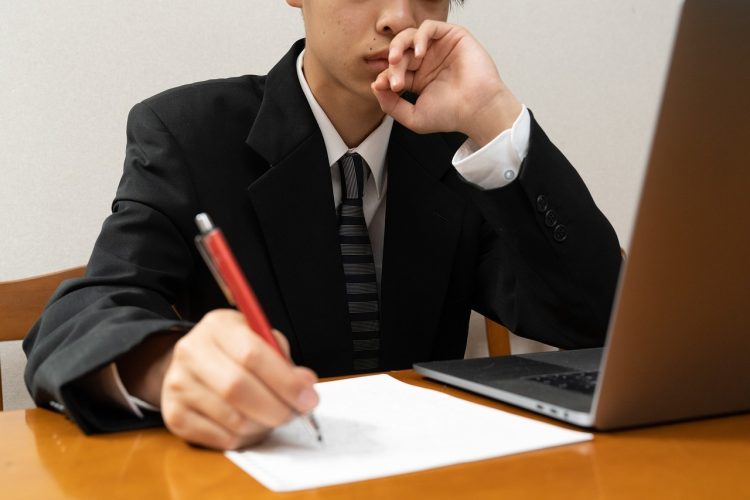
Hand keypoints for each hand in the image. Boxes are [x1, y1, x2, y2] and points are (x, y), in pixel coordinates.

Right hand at [159, 309, 318, 449]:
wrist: (191, 363)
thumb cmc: (235, 350)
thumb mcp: (259, 338)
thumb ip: (283, 360)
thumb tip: (305, 386)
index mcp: (217, 326)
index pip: (252, 355)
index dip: (285, 381)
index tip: (308, 397)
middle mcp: (191, 352)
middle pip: (238, 389)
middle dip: (277, 408)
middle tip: (297, 413)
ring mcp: (178, 385)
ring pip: (232, 419)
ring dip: (264, 425)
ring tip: (274, 417)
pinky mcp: (174, 415)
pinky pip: (221, 438)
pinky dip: (246, 438)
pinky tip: (253, 425)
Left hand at [371, 20, 521, 147]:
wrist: (476, 110)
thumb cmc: (451, 115)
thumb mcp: (413, 117)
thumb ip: (391, 106)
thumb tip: (375, 86)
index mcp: (417, 78)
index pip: (394, 70)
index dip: (385, 75)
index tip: (383, 86)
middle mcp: (427, 61)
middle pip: (400, 52)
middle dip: (392, 64)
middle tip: (393, 79)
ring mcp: (439, 48)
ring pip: (410, 36)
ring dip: (399, 46)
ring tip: (397, 61)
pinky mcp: (452, 37)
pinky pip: (429, 27)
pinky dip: (420, 36)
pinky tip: (419, 53)